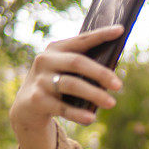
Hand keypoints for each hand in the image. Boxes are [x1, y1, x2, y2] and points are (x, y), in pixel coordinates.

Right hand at [9, 25, 124, 133]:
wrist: (27, 107)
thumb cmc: (56, 85)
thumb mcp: (66, 72)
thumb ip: (84, 69)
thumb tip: (113, 77)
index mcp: (56, 49)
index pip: (82, 39)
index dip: (101, 35)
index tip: (120, 30)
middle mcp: (45, 60)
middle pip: (77, 62)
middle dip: (100, 73)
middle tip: (119, 85)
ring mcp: (40, 80)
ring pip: (71, 84)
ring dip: (94, 94)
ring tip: (111, 103)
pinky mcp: (37, 100)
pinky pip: (61, 107)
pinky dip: (78, 114)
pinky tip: (91, 118)